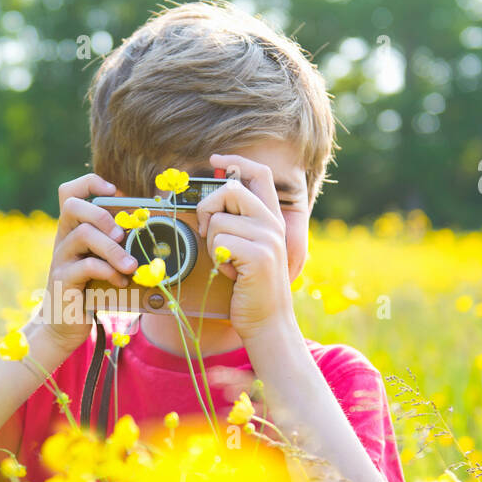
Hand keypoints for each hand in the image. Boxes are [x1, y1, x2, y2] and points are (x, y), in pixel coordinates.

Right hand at [30, 173, 138, 353]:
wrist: (63, 325)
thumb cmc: (88, 290)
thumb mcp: (100, 263)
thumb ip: (113, 246)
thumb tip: (147, 233)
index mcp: (72, 230)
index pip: (69, 192)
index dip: (90, 183)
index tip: (114, 191)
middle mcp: (62, 240)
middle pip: (72, 206)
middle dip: (101, 214)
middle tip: (121, 233)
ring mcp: (60, 260)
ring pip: (82, 235)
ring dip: (113, 249)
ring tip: (131, 265)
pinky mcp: (63, 281)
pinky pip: (85, 266)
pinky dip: (108, 272)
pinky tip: (120, 282)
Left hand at [194, 153, 297, 339]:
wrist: (268, 322)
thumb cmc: (251, 289)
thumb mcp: (249, 251)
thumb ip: (238, 226)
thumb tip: (210, 205)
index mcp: (272, 219)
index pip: (259, 175)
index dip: (237, 161)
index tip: (217, 158)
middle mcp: (273, 224)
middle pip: (230, 191)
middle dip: (208, 209)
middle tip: (210, 234)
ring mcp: (268, 238)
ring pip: (219, 220)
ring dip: (213, 244)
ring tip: (229, 263)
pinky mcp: (258, 254)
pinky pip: (220, 241)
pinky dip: (218, 260)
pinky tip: (232, 274)